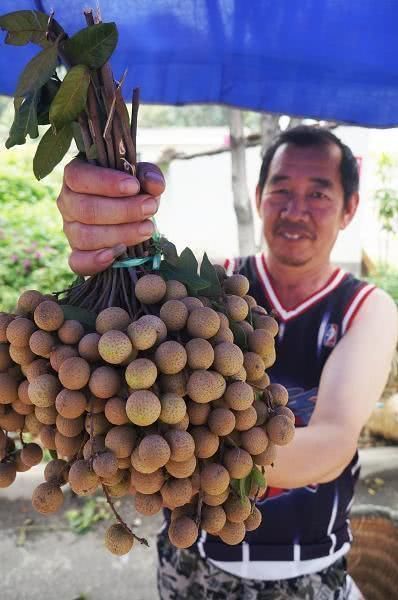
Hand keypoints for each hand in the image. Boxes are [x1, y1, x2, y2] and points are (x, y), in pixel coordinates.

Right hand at [57, 159, 164, 274]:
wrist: (132, 214)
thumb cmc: (132, 190)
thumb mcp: (141, 178)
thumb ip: (148, 176)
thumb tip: (154, 185)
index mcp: (74, 177)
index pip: (79, 177)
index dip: (106, 183)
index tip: (134, 186)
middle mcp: (67, 203)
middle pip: (86, 210)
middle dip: (123, 211)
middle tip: (149, 208)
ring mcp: (70, 230)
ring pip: (86, 236)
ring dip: (121, 234)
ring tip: (147, 228)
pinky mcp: (77, 253)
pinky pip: (78, 262)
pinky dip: (96, 261)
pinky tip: (118, 253)